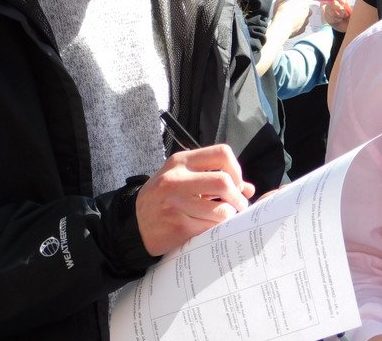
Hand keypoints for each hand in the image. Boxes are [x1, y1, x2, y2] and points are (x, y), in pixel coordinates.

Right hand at [135, 144, 254, 255]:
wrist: (132, 225)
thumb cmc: (163, 198)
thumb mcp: (182, 178)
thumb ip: (214, 178)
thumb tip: (248, 189)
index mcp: (181, 161)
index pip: (221, 153)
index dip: (236, 169)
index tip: (236, 183)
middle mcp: (177, 179)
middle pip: (224, 181)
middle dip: (237, 197)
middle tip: (238, 205)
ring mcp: (176, 204)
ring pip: (221, 209)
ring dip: (228, 216)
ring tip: (223, 217)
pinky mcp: (178, 226)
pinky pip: (210, 228)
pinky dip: (216, 229)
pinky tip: (210, 228)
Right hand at [271, 0, 313, 37]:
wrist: (281, 27)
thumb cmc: (282, 12)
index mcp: (304, 1)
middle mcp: (307, 11)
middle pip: (304, 6)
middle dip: (298, 6)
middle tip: (289, 8)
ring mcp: (306, 21)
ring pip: (303, 16)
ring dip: (298, 15)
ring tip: (289, 16)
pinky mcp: (302, 29)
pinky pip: (301, 25)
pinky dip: (296, 24)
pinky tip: (289, 23)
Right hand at [321, 0, 352, 31]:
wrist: (350, 25)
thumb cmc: (352, 16)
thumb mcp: (353, 10)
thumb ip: (349, 6)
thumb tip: (344, 3)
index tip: (343, 3)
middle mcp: (333, 2)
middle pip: (331, 2)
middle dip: (339, 9)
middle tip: (345, 14)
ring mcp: (328, 9)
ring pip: (329, 10)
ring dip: (338, 15)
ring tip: (343, 17)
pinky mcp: (326, 16)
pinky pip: (329, 17)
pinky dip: (336, 20)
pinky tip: (339, 20)